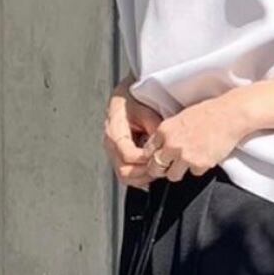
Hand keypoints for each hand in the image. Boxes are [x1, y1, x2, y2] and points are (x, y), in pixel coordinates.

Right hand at [102, 75, 163, 189]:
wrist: (127, 96)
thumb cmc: (135, 100)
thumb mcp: (146, 110)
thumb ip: (154, 128)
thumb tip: (163, 145)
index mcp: (114, 131)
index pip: (128, 154)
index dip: (145, 159)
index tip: (159, 156)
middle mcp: (110, 144)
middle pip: (124, 170)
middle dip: (145, 172)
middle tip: (162, 168)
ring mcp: (113, 152)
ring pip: (124, 176)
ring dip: (143, 177)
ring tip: (158, 171)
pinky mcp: (118, 156)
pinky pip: (126, 174)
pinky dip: (139, 178)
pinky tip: (151, 175)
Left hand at [141, 93, 248, 182]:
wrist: (230, 115)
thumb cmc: (209, 113)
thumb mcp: (181, 117)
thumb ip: (169, 133)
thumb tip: (161, 146)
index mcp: (164, 130)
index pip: (148, 151)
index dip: (152, 156)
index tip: (158, 158)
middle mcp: (171, 144)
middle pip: (155, 167)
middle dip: (160, 169)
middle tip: (168, 168)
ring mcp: (185, 156)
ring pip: (172, 176)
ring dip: (178, 172)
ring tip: (188, 162)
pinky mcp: (199, 165)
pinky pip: (193, 174)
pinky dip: (199, 168)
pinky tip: (205, 156)